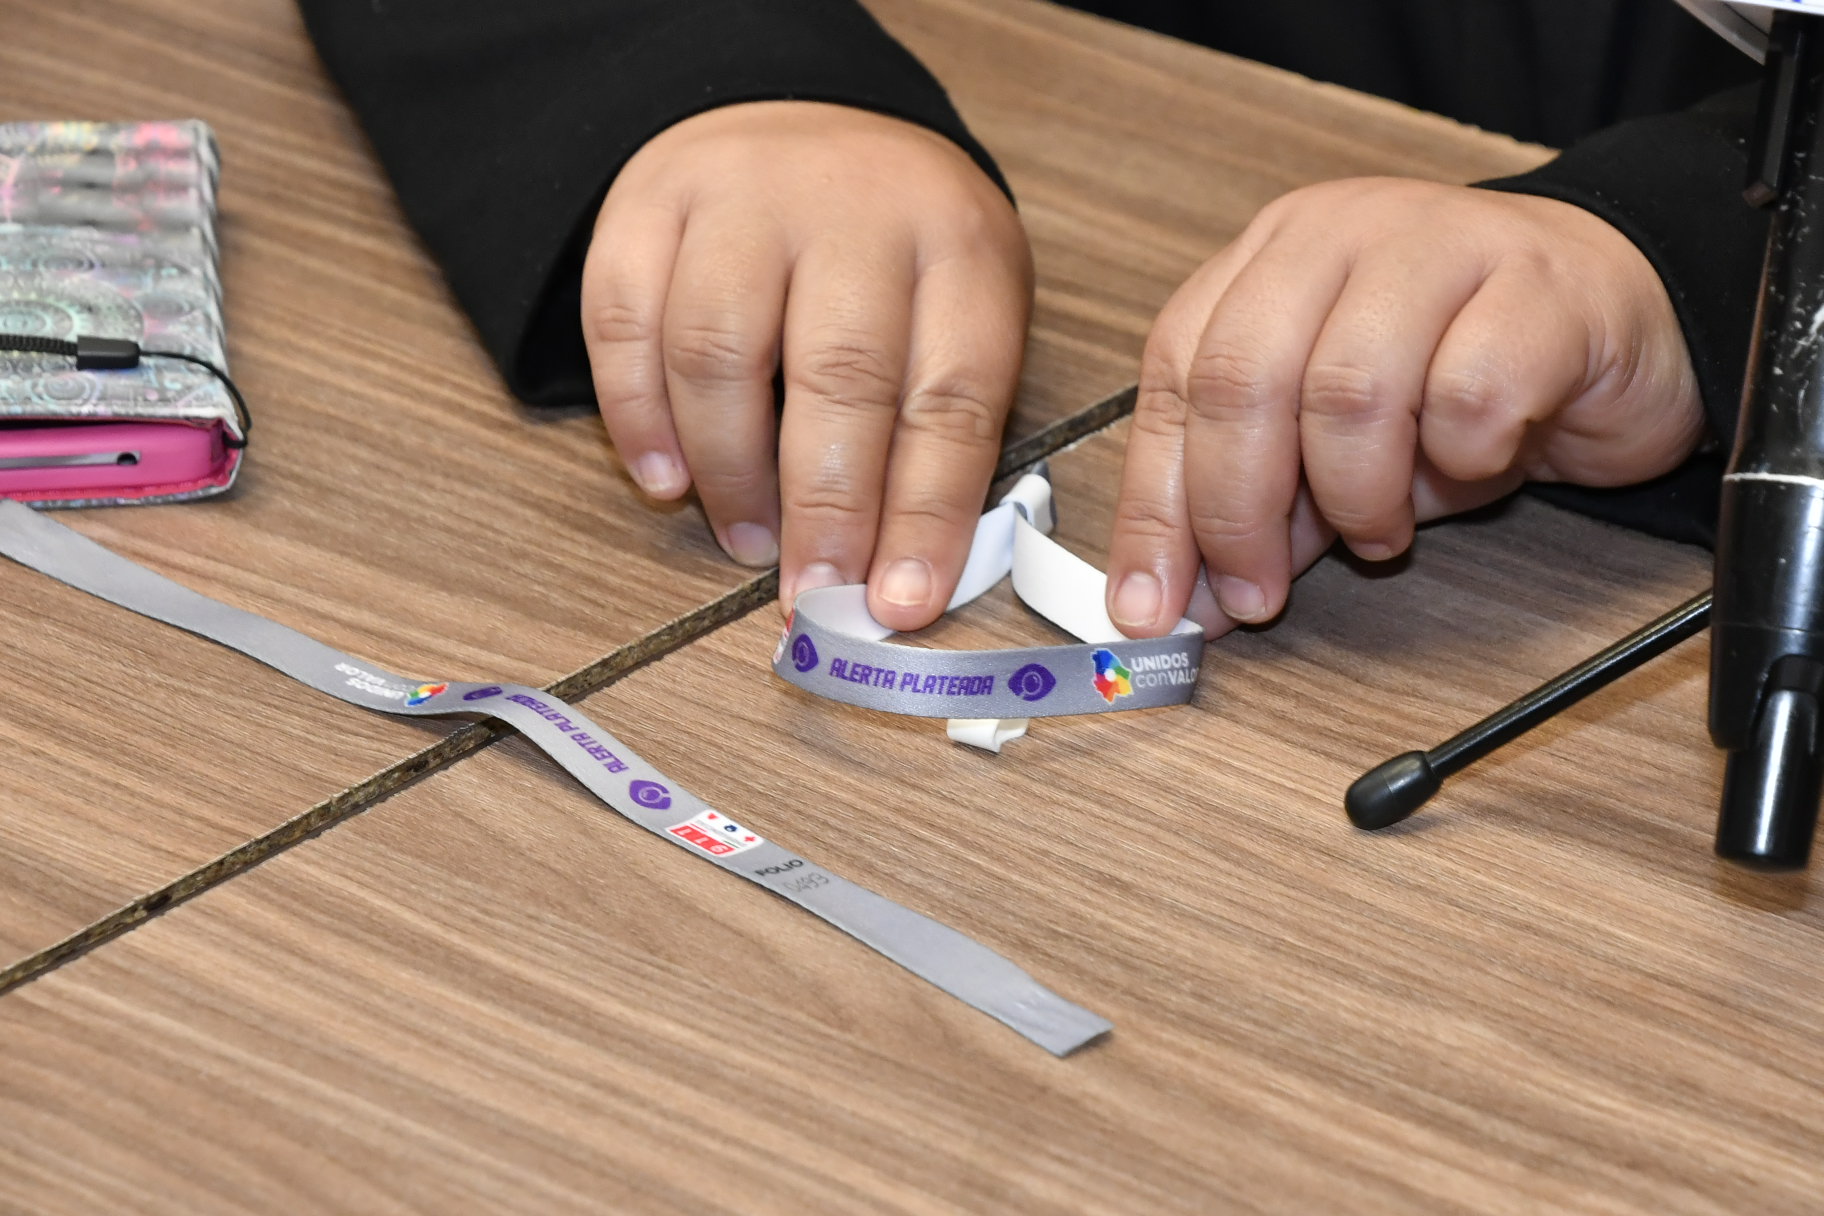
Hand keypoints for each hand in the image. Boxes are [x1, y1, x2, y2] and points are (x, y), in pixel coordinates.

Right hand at [581, 101, 1032, 629]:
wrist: (804, 116)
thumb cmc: (894, 249)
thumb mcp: (965, 307)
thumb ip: (943, 425)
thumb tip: (903, 573)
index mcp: (958, 245)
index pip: (953, 395)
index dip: (925, 512)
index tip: (899, 601)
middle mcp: (853, 208)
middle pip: (839, 374)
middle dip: (826, 508)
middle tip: (813, 594)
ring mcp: (744, 195)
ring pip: (719, 349)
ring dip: (730, 471)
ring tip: (747, 541)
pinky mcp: (651, 201)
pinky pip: (624, 320)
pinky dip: (637, 416)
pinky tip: (665, 479)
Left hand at [1104, 177, 1704, 638]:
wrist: (1623, 316)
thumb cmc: (1465, 375)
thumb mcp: (1338, 448)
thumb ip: (1264, 510)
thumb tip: (1188, 605)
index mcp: (1268, 262)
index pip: (1175, 375)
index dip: (1155, 503)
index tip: (1151, 607)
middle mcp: (1337, 236)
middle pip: (1243, 378)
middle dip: (1236, 513)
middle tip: (1259, 595)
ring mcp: (1439, 243)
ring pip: (1349, 390)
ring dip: (1354, 495)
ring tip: (1380, 532)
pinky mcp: (1538, 285)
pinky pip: (1472, 396)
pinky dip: (1461, 460)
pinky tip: (1477, 465)